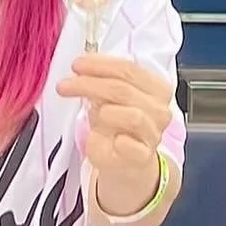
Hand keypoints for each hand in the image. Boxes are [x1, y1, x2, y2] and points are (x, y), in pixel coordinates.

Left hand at [56, 53, 175, 213]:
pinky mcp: (143, 156)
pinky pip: (129, 144)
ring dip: (104, 111)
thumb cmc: (116, 125)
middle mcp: (159, 109)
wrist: (123, 161)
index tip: (77, 64)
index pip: (129, 69)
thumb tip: (82, 67)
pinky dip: (114, 138)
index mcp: (156, 88)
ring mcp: (154, 133)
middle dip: (90, 84)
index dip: (100, 65)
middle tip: (66, 86)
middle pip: (125, 90)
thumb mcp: (107, 97)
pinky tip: (104, 137)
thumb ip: (100, 80)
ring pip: (132, 115)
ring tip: (92, 113)